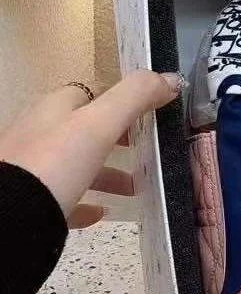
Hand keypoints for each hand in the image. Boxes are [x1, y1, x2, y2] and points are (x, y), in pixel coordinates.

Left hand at [0, 71, 181, 227]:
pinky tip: (102, 212)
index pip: (90, 93)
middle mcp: (40, 132)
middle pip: (84, 130)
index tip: (148, 117)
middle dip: (117, 141)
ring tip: (134, 190)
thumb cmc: (56, 163)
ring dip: (107, 174)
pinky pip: (63, 197)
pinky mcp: (32, 200)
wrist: (10, 215)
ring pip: (76, 165)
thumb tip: (172, 79)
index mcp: (54, 109)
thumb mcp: (99, 126)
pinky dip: (86, 202)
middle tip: (145, 155)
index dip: (120, 101)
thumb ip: (135, 99)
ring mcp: (33, 167)